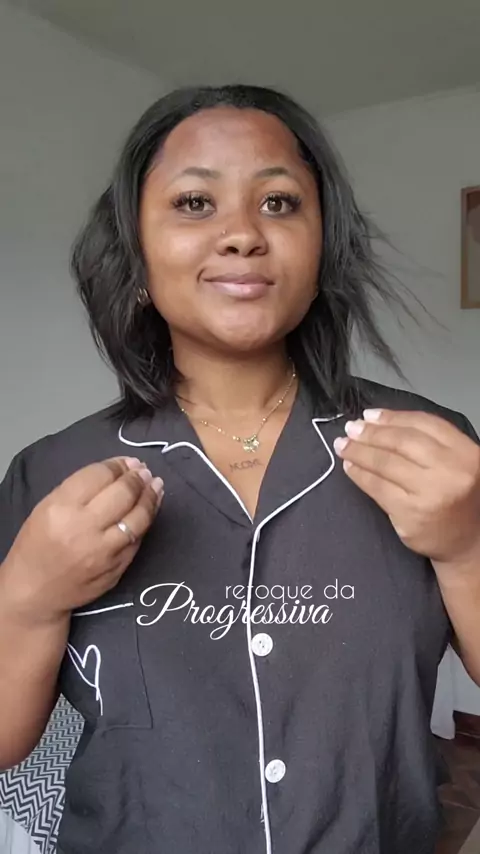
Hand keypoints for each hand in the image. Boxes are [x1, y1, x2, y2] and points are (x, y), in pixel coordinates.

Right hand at [0, 457, 162, 621]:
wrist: (36, 590)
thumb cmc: (38, 543)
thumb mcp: (48, 507)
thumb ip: (80, 488)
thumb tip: (120, 470)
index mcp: (62, 508)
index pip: (100, 476)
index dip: (119, 465)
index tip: (129, 462)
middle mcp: (84, 528)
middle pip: (124, 494)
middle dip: (139, 478)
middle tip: (145, 471)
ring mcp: (104, 551)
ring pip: (139, 518)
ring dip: (151, 497)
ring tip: (155, 485)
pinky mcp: (117, 568)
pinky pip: (138, 539)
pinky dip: (146, 521)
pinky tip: (149, 510)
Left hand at [333, 409, 479, 565]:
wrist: (468, 541)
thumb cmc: (456, 496)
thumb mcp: (455, 462)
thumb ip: (428, 442)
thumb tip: (376, 421)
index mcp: (465, 452)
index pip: (423, 424)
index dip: (392, 417)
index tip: (369, 415)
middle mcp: (450, 470)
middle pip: (401, 441)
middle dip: (371, 433)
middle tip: (350, 428)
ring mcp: (430, 493)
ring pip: (385, 463)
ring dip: (358, 451)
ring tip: (343, 445)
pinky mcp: (410, 513)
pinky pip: (377, 487)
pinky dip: (359, 474)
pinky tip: (350, 467)